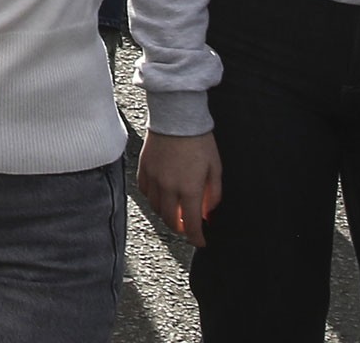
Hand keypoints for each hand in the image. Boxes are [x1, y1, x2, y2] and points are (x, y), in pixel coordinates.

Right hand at [136, 129, 221, 247]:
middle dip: (181, 229)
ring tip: (176, 211)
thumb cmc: (199, 141)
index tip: (201, 242)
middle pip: (170, 220)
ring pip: (156, 208)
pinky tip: (161, 196)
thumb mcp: (215, 169)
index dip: (197, 238)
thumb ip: (213, 195)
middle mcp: (168, 187)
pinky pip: (145, 192)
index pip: (191, 224)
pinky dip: (153, 200)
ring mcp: (153, 178)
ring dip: (167, 215)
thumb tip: (209, 212)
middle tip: (189, 227)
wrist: (176, 117)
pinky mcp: (143, 168)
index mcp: (189, 189)